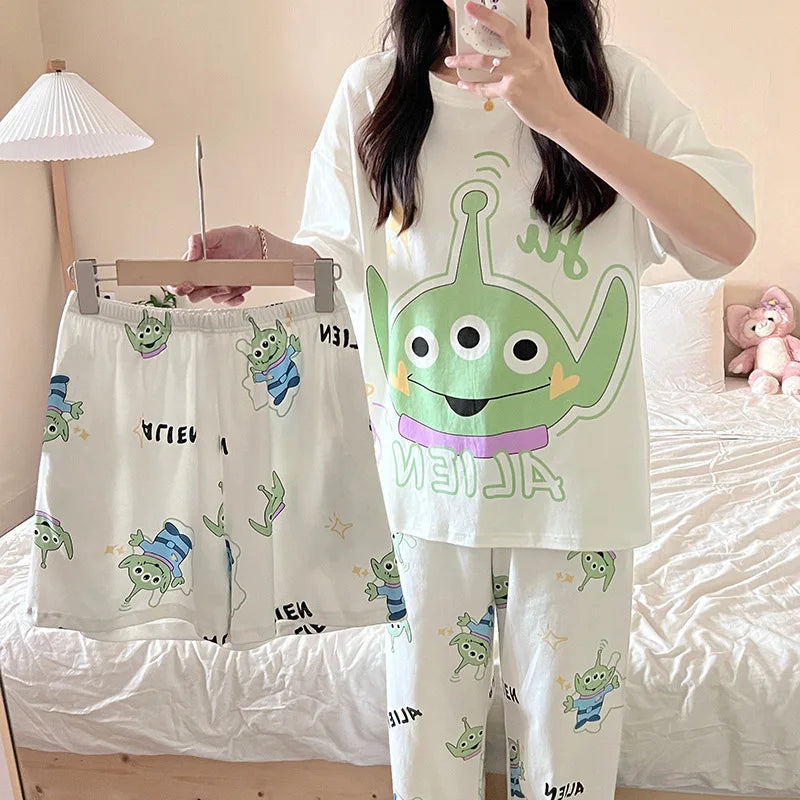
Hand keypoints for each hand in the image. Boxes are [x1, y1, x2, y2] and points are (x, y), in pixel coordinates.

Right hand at [175, 224, 259, 305]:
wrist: (259, 245)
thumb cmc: (237, 237)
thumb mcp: (216, 235)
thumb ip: (198, 242)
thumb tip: (189, 256)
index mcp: (195, 263)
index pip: (178, 279)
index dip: (178, 286)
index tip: (189, 284)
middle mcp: (204, 276)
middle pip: (193, 295)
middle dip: (204, 293)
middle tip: (218, 286)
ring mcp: (217, 284)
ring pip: (213, 299)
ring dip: (224, 294)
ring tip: (235, 283)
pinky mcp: (231, 291)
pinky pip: (228, 302)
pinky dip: (234, 300)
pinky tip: (241, 291)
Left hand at [444, 0, 579, 138]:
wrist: (560, 116)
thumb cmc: (552, 93)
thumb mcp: (546, 64)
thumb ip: (530, 52)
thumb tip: (511, 48)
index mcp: (541, 46)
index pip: (538, 15)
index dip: (532, 0)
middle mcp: (530, 56)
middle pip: (506, 29)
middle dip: (486, 16)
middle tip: (471, 8)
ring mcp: (519, 73)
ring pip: (485, 60)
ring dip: (465, 60)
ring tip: (452, 60)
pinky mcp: (510, 91)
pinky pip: (485, 88)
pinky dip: (472, 87)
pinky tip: (463, 84)